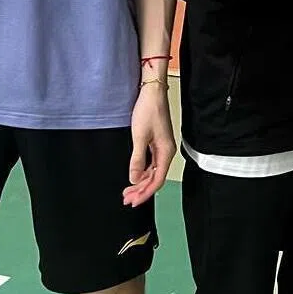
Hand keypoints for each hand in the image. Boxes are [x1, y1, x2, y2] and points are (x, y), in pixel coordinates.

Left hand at [123, 82, 176, 207]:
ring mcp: (162, 147)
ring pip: (152, 171)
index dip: (145, 193)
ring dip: (140, 182)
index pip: (157, 180)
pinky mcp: (157, 142)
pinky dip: (142, 171)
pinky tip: (134, 175)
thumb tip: (134, 179)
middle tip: (126, 199)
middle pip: (155, 178)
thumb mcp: (140, 136)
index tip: (133, 201)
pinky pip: (151, 163)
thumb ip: (137, 159)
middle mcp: (166, 151)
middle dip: (141, 190)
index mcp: (166, 151)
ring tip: (127, 191)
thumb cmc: (148, 110)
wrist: (152, 92)